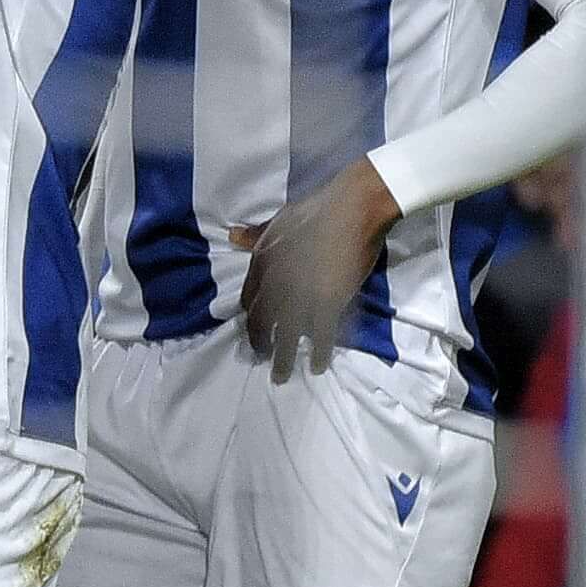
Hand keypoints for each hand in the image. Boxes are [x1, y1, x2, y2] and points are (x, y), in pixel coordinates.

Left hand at [237, 159, 402, 381]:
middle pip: (261, 323)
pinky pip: (320, 336)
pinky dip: (319, 354)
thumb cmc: (317, 209)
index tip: (255, 328)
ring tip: (281, 378)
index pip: (248, 299)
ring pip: (287, 337)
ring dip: (283, 361)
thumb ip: (256, 235)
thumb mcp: (279, 220)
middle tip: (263, 359)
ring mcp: (300, 296)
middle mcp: (275, 284)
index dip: (251, 317)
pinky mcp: (328, 303)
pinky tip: (317, 366)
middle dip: (261, 344)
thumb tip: (232, 236)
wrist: (353, 208)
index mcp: (261, 263)